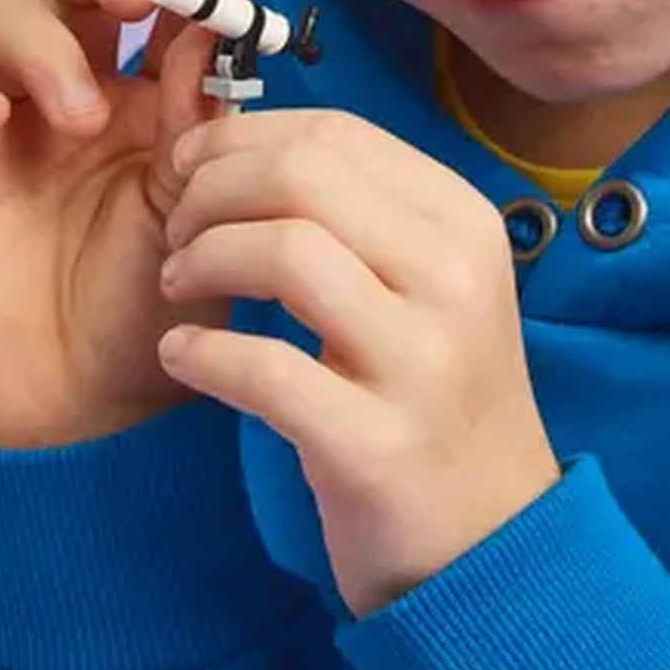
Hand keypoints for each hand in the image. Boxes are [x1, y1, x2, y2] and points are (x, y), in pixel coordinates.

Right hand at [0, 0, 252, 447]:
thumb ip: (205, 125)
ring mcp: (5, 115)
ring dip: (44, 41)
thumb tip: (215, 28)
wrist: (85, 412)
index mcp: (160, 96)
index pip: (169, 2)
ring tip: (77, 115)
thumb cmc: (154, 315)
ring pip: (6, 15)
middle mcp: (82, 88)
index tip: (223, 7)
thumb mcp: (200, 216)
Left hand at [151, 109, 562, 617]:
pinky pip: (264, 369)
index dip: (241, 136)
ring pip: (284, 251)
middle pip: (302, 174)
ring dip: (201, 258)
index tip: (191, 167)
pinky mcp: (378, 444)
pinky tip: (182, 355)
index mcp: (463, 222)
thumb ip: (353, 213)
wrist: (494, 538)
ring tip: (177, 285)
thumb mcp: (426, 286)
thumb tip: (235, 140)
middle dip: (210, 189)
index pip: (334, 132)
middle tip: (176, 228)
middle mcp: (454, 277)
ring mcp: (423, 362)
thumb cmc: (434, 396)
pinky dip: (202, 353)